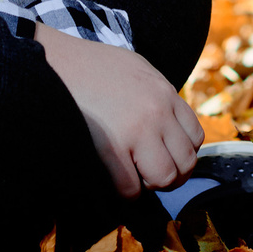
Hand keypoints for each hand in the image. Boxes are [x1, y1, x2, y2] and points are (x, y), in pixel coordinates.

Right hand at [37, 26, 202, 197]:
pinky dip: (126, 191)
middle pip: (186, 163)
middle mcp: (157, 112)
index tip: (162, 155)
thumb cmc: (92, 66)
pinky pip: (131, 187)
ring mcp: (136, 130)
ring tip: (133, 176)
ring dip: (150, 184)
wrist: (57, 60)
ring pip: (165, 178)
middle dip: (171, 175)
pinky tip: (114, 179)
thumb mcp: (137, 69)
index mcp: (165, 93)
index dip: (180, 153)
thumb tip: (166, 125)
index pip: (195, 138)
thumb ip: (157, 95)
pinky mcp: (110, 147)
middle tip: (149, 172)